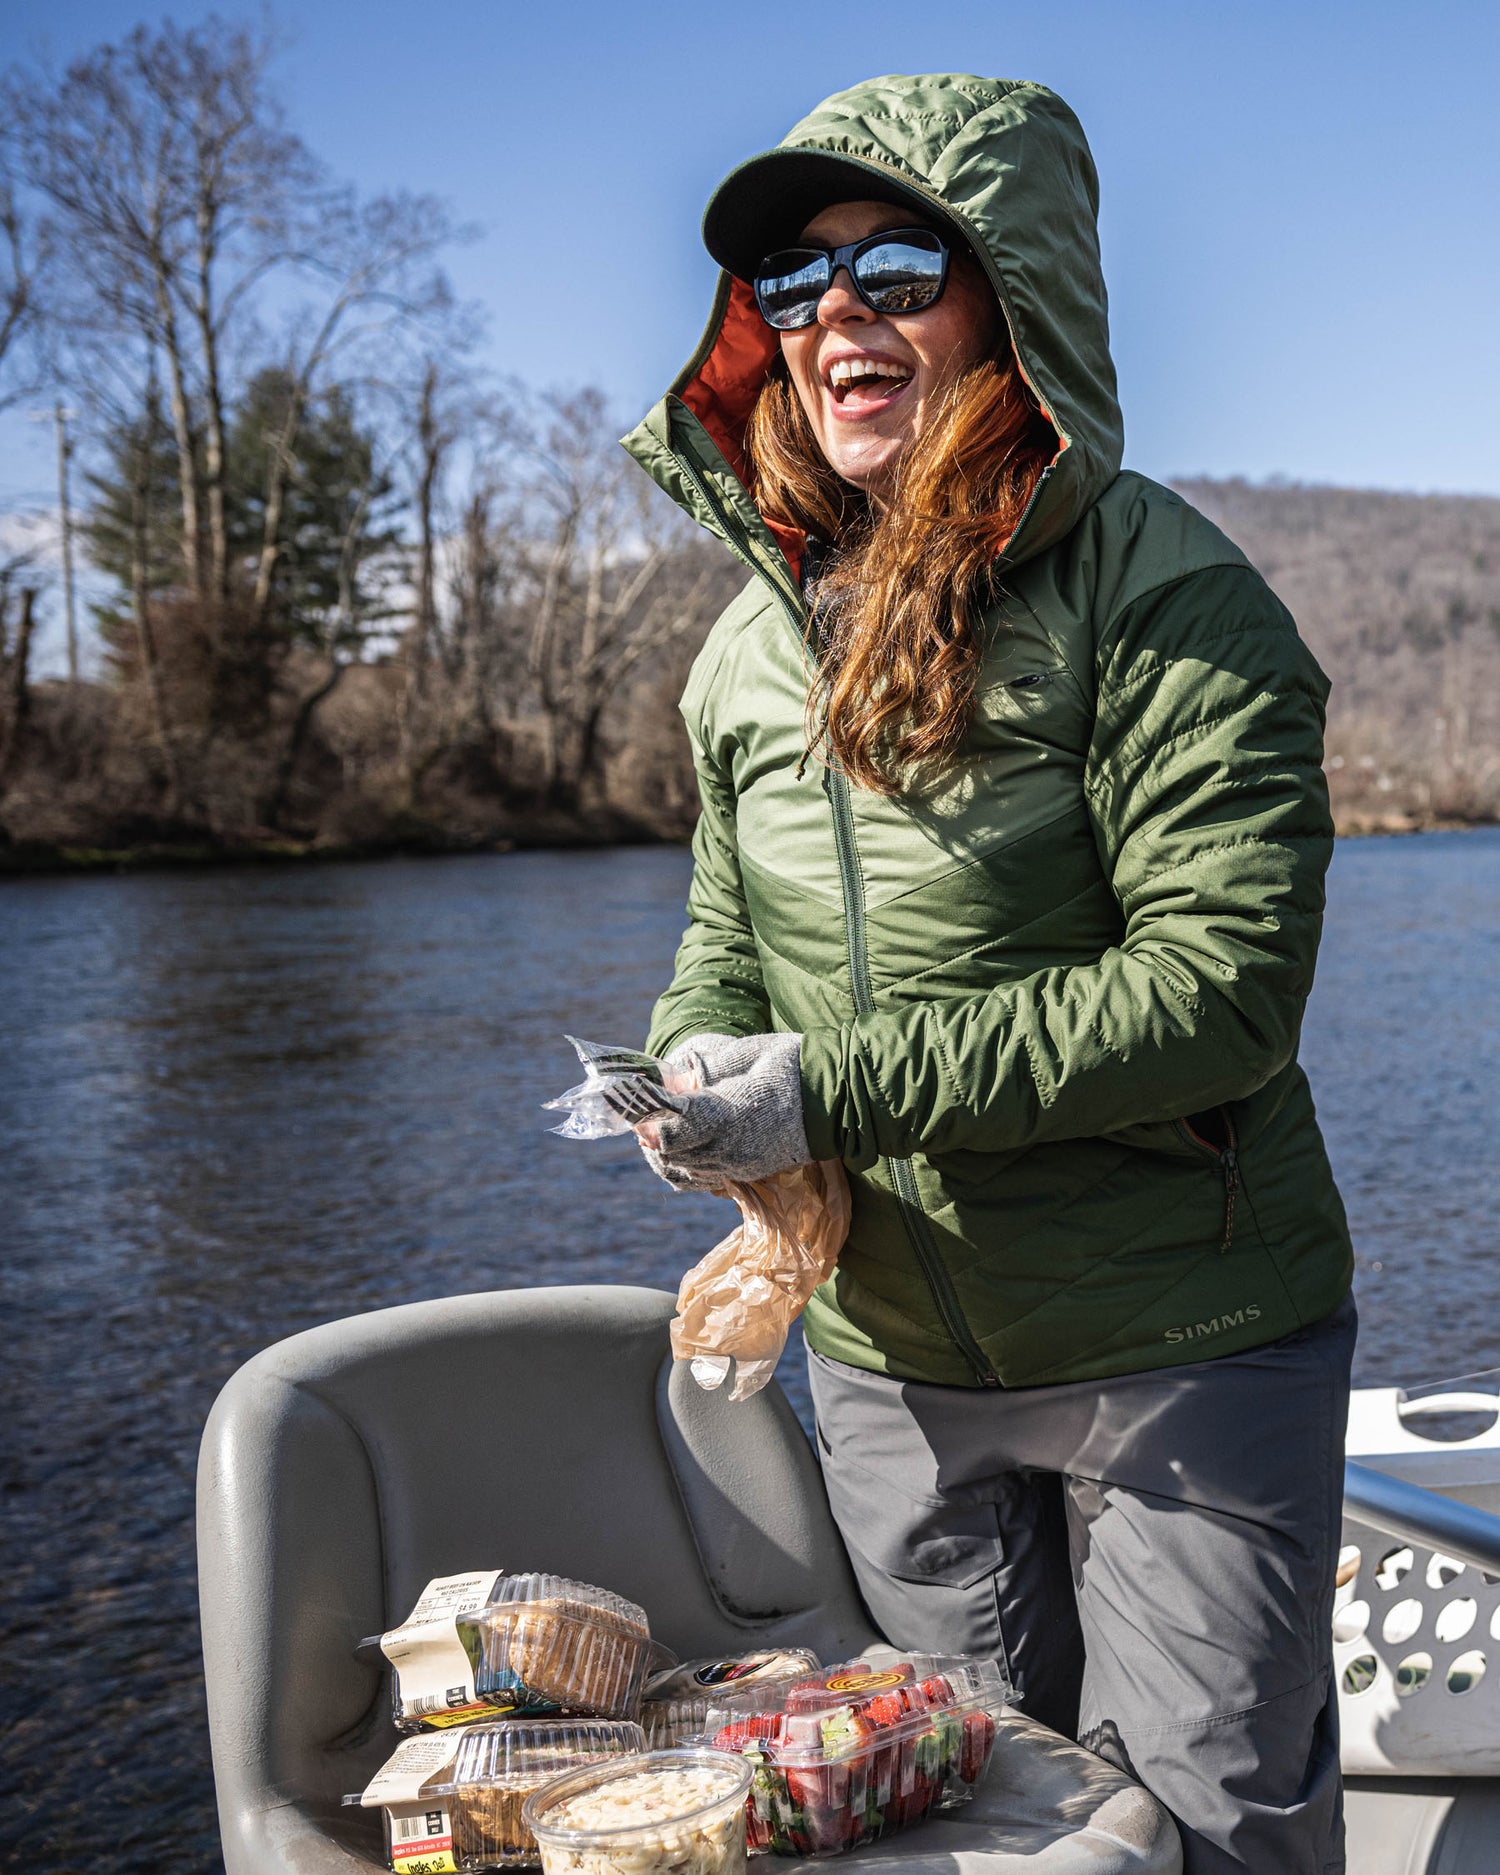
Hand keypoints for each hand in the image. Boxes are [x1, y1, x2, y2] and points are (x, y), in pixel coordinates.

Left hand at [637, 1031, 808, 1188]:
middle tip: (641, 1114)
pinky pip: (704, 1178)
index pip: (674, 1130)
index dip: (649, 1121)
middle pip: (672, 1154)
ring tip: (658, 1129)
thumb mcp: (752, 1052)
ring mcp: (739, 1164)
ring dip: (666, 1153)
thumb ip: (712, 1067)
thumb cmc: (795, 1066)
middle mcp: (730, 1147)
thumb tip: (678, 1079)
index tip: (637, 1105)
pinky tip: (683, 1147)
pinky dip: (685, 1166)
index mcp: (729, 1114)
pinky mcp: (748, 1172)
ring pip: (684, 1170)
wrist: (839, 1101)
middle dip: (652, 1136)